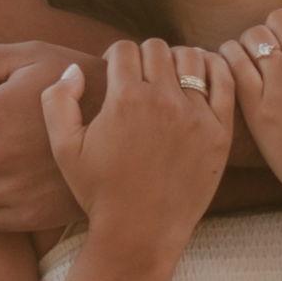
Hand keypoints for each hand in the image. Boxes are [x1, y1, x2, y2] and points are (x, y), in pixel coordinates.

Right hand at [40, 35, 236, 254]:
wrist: (140, 231)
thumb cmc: (99, 191)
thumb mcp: (64, 148)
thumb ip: (57, 100)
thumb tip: (75, 68)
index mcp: (125, 100)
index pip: (124, 49)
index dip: (115, 57)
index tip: (115, 73)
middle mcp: (163, 101)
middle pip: (157, 48)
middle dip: (144, 58)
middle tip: (141, 78)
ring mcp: (196, 115)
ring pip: (190, 58)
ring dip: (177, 61)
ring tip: (169, 80)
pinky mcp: (220, 131)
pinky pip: (224, 80)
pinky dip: (213, 69)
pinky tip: (200, 78)